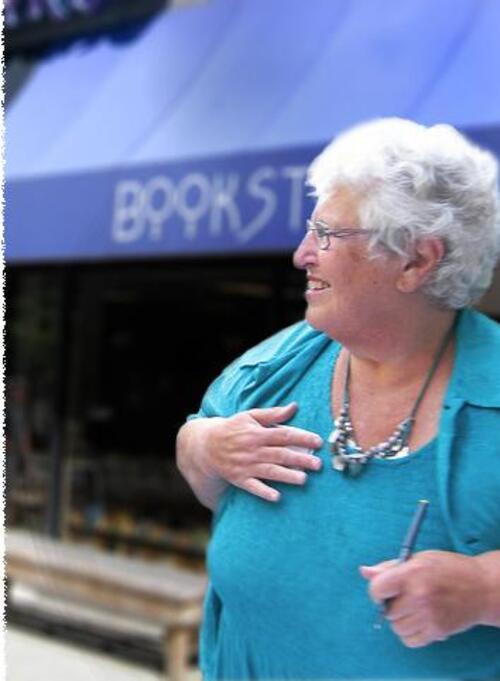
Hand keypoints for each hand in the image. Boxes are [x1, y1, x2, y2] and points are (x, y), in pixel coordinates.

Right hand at [203, 402, 322, 501]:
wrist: (206, 445)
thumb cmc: (233, 428)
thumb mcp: (250, 416)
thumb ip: (273, 413)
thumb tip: (294, 406)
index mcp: (257, 433)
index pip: (284, 435)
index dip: (302, 437)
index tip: (318, 442)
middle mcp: (253, 450)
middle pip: (281, 454)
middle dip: (300, 459)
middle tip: (318, 464)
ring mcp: (246, 465)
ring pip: (270, 471)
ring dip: (287, 476)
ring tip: (304, 479)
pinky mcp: (239, 479)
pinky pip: (253, 487)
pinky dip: (264, 492)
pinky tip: (276, 497)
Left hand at [360, 550, 490, 647]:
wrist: (480, 587)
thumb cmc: (447, 568)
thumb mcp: (418, 559)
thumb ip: (389, 567)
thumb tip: (364, 572)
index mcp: (412, 573)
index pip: (377, 589)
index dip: (377, 590)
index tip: (384, 590)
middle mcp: (419, 595)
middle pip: (387, 611)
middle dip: (391, 605)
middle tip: (405, 597)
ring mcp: (429, 616)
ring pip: (396, 628)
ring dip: (401, 620)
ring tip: (414, 608)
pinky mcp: (437, 631)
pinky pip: (409, 640)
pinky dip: (410, 633)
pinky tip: (420, 620)